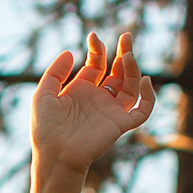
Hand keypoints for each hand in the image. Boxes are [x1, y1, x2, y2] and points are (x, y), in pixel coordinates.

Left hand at [31, 30, 155, 176]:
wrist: (54, 156)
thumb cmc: (45, 129)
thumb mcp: (43, 95)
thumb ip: (55, 73)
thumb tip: (70, 52)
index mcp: (81, 90)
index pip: (97, 65)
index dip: (98, 50)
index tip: (93, 36)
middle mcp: (98, 98)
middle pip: (118, 72)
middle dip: (123, 53)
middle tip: (126, 36)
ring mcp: (110, 111)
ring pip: (130, 86)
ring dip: (133, 69)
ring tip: (128, 55)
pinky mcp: (120, 124)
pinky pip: (142, 111)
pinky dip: (149, 97)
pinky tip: (144, 81)